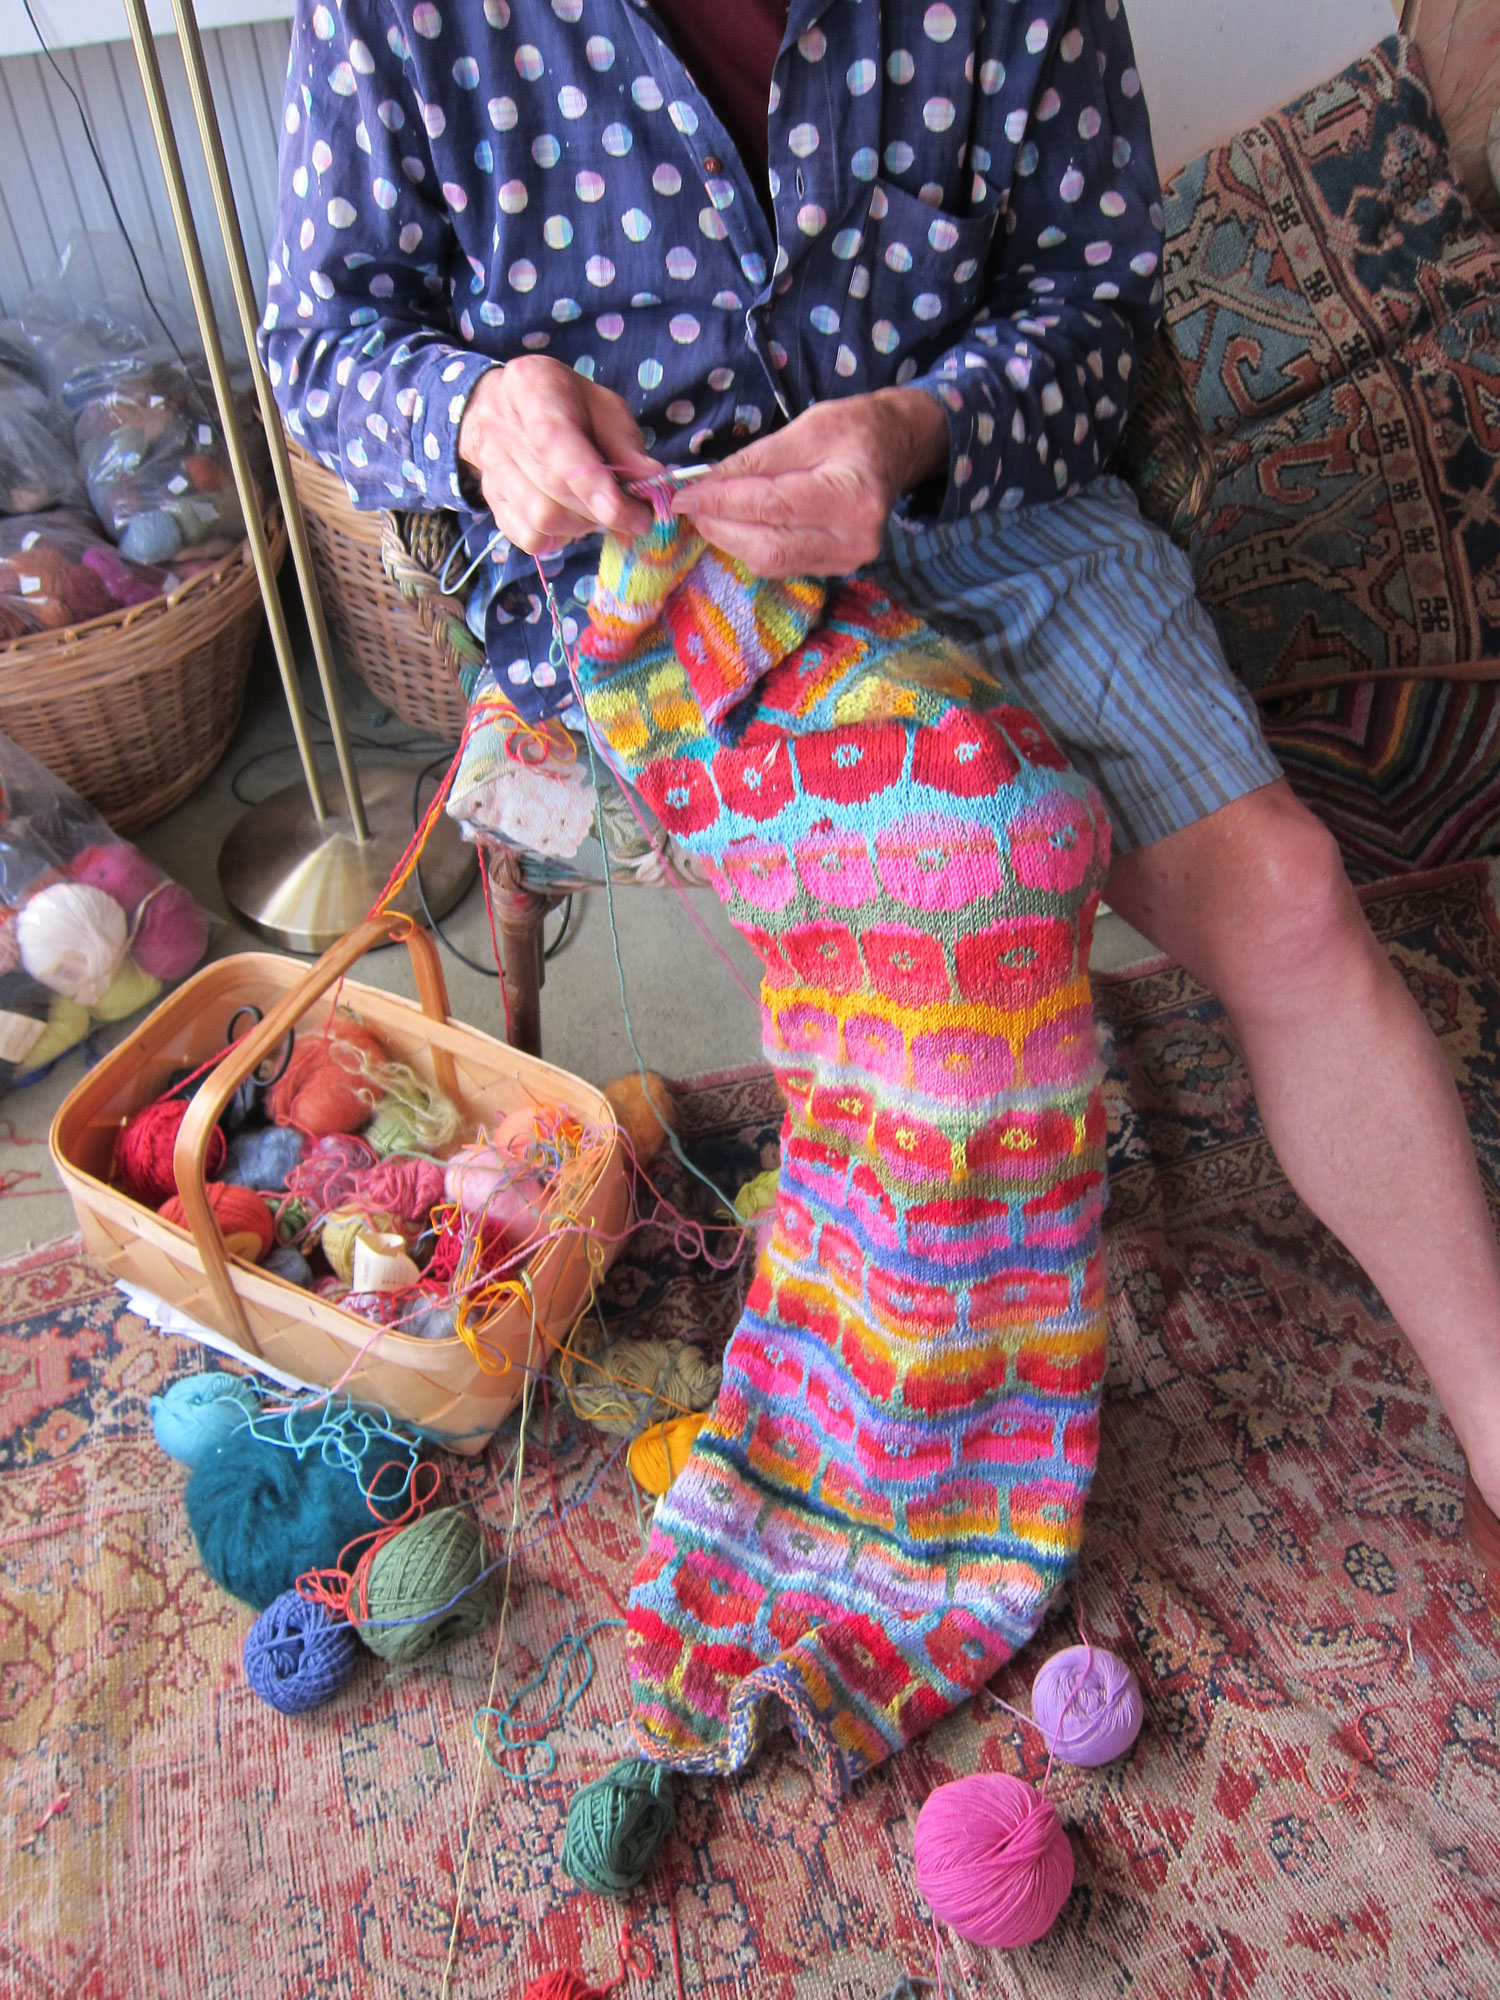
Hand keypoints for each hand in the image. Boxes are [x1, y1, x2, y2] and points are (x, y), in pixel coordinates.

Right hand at [456, 356, 660, 553]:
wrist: (505, 409)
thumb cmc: (564, 404)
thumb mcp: (601, 405)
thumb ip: (625, 441)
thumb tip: (653, 480)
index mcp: (532, 389)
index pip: (557, 443)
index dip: (594, 485)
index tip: (630, 514)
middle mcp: (502, 428)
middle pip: (553, 488)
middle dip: (600, 511)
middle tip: (632, 515)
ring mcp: (491, 468)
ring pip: (541, 519)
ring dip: (582, 526)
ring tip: (596, 509)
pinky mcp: (492, 502)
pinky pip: (529, 539)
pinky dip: (559, 539)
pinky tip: (571, 520)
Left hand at [673, 388, 947, 576]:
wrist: (897, 450)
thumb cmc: (855, 430)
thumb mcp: (808, 428)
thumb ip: (759, 459)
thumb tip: (709, 480)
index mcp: (852, 495)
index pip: (773, 506)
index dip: (723, 502)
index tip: (685, 495)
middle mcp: (854, 538)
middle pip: (769, 545)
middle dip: (721, 526)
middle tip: (690, 507)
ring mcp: (848, 560)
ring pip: (771, 561)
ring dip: (731, 539)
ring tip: (707, 514)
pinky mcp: (837, 568)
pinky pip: (782, 564)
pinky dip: (751, 545)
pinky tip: (735, 526)